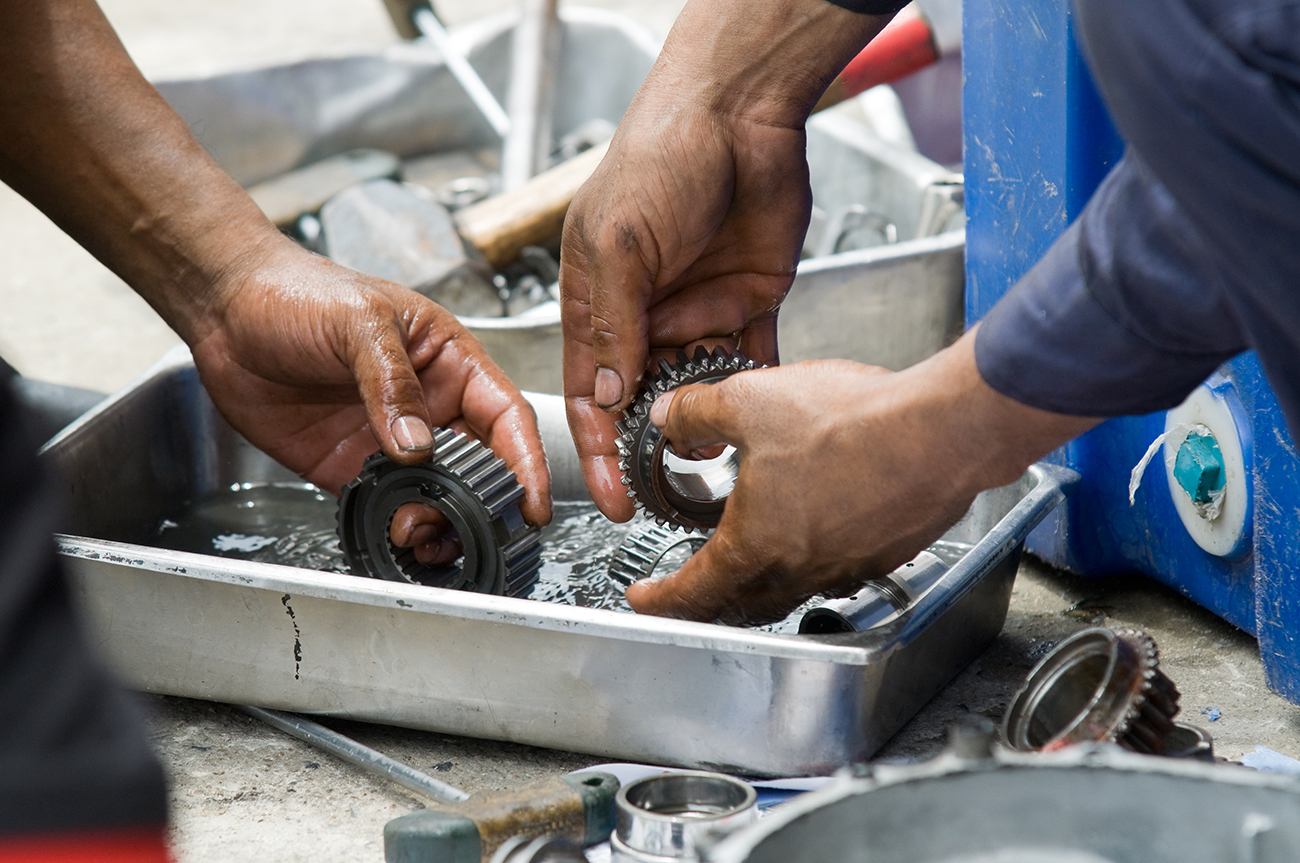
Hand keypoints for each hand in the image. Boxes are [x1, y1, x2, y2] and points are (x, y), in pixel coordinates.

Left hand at [188, 241, 551, 546]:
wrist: (227, 309)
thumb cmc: (300, 293)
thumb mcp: (360, 322)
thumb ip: (391, 383)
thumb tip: (418, 444)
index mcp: (451, 362)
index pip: (507, 417)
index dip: (527, 461)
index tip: (531, 502)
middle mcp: (430, 405)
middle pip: (480, 466)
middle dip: (483, 505)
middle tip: (471, 530)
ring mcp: (392, 440)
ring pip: (437, 494)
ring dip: (440, 522)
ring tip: (422, 536)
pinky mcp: (352, 466)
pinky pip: (387, 505)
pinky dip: (396, 526)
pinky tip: (393, 534)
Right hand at [559, 0, 893, 520]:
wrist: (742, 111)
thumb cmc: (662, 154)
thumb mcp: (621, 242)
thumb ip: (614, 323)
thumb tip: (610, 396)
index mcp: (598, 298)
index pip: (592, 390)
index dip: (598, 447)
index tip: (611, 496)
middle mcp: (645, 310)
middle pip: (644, 398)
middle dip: (653, 446)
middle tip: (669, 488)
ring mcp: (698, 307)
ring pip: (697, 385)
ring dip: (706, 420)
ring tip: (717, 454)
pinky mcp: (748, 300)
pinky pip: (751, 359)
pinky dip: (754, 388)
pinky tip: (759, 416)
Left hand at [625, 332, 1098, 624]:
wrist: (942, 430)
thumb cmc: (852, 423)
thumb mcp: (749, 401)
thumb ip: (698, 414)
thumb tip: (669, 417)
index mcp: (756, 544)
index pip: (694, 591)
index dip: (661, 598)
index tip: (644, 600)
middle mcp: (801, 568)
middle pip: (742, 606)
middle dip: (708, 603)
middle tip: (690, 591)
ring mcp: (848, 565)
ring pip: (791, 592)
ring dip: (760, 586)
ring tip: (747, 563)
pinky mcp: (886, 551)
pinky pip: (835, 572)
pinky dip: (809, 564)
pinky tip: (813, 530)